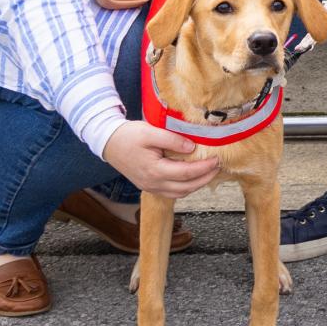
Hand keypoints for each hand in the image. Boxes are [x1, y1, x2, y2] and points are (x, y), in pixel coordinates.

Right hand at [102, 120, 219, 197]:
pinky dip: (185, 187)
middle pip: (186, 188)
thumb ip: (172, 140)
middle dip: (204, 179)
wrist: (108, 143)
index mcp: (155, 171)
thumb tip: (192, 147)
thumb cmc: (128, 136)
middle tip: (218, 168)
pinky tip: (193, 177)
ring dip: (196, 185)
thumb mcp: (151, 132)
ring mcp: (150, 187)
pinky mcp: (149, 185)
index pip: (186, 174)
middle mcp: (153, 183)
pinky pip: (171, 192)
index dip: (204, 168)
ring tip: (209, 173)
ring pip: (179, 193)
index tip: (216, 160)